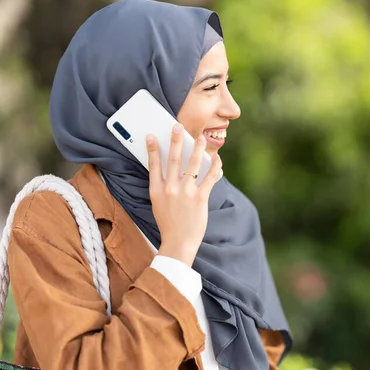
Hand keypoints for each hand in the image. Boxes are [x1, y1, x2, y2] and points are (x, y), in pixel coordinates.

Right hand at [146, 124, 221, 265]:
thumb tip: (172, 170)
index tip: (152, 136)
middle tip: (178, 127)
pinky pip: (209, 178)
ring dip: (197, 149)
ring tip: (201, 138)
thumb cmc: (169, 224)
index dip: (153, 149)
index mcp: (156, 191)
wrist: (178, 243)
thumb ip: (163, 188)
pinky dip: (214, 167)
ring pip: (192, 165)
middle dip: (176, 141)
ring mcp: (185, 193)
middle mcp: (170, 189)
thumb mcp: (159, 205)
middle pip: (173, 159)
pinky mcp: (200, 198)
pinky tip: (217, 160)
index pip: (153, 165)